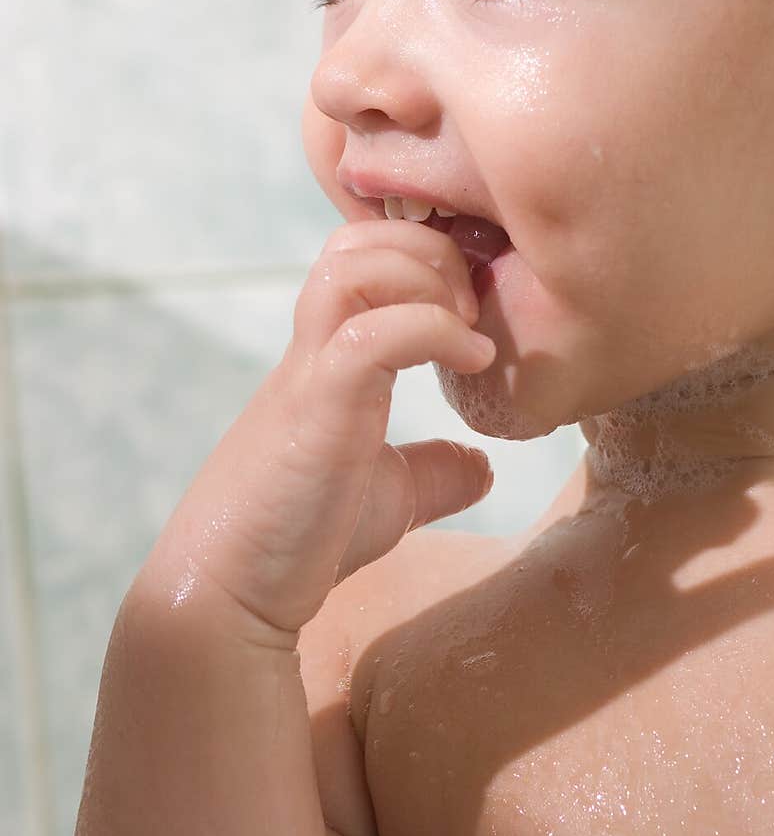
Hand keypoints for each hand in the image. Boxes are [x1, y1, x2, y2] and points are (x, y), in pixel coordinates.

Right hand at [141, 219, 495, 641]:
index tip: (476, 302)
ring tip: (470, 329)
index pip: (364, 254)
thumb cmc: (298, 540)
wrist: (230, 594)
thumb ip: (432, 471)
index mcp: (331, 355)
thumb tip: (482, 467)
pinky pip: (370, 333)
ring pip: (351, 266)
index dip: (424, 253)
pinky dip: (432, 329)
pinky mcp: (315, 406)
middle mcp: (315, 347)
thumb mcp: (389, 496)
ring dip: (426, 278)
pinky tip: (473, 361)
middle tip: (475, 307)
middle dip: (431, 250)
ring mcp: (311, 371)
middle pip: (357, 241)